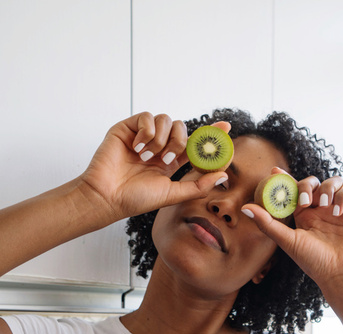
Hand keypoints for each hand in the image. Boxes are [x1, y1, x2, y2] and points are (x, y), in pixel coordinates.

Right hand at [80, 112, 229, 221]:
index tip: (225, 128)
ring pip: (166, 120)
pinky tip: (138, 147)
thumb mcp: (173, 194)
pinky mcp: (128, 127)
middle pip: (182, 128)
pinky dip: (147, 131)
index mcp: (170, 162)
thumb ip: (199, 185)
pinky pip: (147, 116)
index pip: (193, 144)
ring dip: (161, 139)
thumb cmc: (136, 199)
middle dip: (180, 142)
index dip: (209, 135)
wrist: (108, 196)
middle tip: (167, 159)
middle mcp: (158, 147)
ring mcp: (143, 136)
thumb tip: (224, 175)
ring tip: (148, 157)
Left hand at [242, 171, 342, 294]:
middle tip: (306, 201)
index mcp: (305, 216)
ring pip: (334, 182)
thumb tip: (244, 208)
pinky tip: (338, 211)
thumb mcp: (288, 241)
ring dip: (327, 188)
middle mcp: (322, 210)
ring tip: (324, 205)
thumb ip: (267, 224)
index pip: (295, 191)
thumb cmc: (314, 262)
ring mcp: (340, 209)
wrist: (341, 275)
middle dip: (308, 185)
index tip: (274, 171)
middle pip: (314, 183)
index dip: (285, 179)